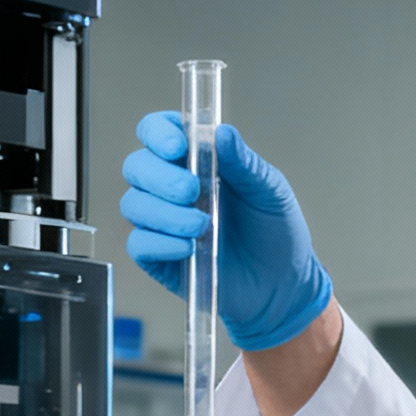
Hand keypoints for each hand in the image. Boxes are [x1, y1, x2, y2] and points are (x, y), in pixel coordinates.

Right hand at [120, 113, 333, 352]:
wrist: (282, 284)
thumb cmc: (275, 231)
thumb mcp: (269, 190)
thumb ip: (244, 162)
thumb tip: (220, 133)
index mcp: (196, 159)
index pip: (158, 131)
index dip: (158, 133)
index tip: (178, 146)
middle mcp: (171, 186)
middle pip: (137, 166)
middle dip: (160, 177)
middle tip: (192, 191)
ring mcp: (163, 221)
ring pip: (134, 205)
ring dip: (164, 214)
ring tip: (201, 225)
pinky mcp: (160, 256)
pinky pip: (139, 244)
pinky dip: (161, 243)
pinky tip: (188, 248)